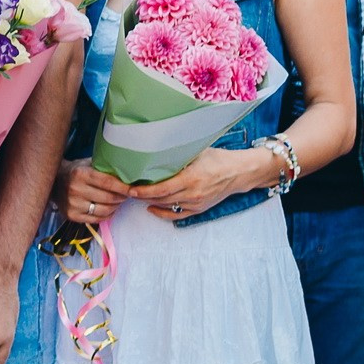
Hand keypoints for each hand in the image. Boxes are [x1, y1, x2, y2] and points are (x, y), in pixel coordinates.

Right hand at [54, 159, 130, 222]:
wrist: (54, 181)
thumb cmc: (76, 171)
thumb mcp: (88, 164)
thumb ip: (104, 168)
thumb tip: (128, 173)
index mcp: (81, 174)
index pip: (108, 182)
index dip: (124, 187)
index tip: (135, 189)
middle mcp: (75, 189)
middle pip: (108, 198)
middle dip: (122, 197)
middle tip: (127, 195)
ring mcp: (73, 204)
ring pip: (104, 210)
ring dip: (115, 207)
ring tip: (118, 202)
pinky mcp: (71, 216)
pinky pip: (96, 219)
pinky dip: (106, 215)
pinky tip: (109, 209)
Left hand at [131, 146, 266, 221]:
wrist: (238, 172)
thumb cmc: (217, 158)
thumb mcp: (197, 151)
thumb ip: (177, 153)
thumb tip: (156, 148)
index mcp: (191, 178)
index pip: (161, 188)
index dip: (143, 190)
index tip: (129, 188)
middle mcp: (192, 193)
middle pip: (161, 199)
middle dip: (142, 196)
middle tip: (125, 190)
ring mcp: (196, 203)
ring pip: (166, 206)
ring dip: (150, 201)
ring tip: (135, 195)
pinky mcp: (198, 209)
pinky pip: (176, 215)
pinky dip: (162, 213)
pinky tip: (151, 207)